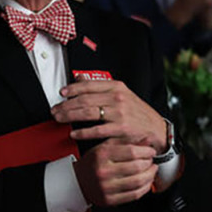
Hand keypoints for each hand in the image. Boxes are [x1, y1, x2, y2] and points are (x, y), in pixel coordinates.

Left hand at [52, 80, 166, 150]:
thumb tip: (79, 77)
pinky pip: (97, 130)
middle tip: (55, 110)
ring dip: (70, 116)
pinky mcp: (121, 129)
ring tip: (59, 119)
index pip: (89, 85)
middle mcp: (118, 98)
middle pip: (85, 99)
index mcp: (117, 87)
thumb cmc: (137, 112)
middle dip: (66, 105)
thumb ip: (99, 86)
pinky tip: (74, 133)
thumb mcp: (121, 94)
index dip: (72, 89)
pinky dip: (83, 132)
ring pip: (88, 113)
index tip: (62, 93)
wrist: (156, 129)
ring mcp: (120, 114)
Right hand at [72, 139, 157, 206]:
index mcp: (102, 154)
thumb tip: (148, 139)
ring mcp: (106, 187)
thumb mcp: (106, 146)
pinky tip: (146, 181)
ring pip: (138, 182)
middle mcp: (103, 171)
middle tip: (151, 160)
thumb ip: (127, 142)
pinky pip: (134, 195)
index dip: (146, 151)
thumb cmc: (93, 162)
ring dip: (150, 175)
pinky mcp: (109, 200)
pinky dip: (145, 188)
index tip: (151, 151)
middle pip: (137, 167)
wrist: (77, 181)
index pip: (131, 151)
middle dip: (149, 163)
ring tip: (151, 170)